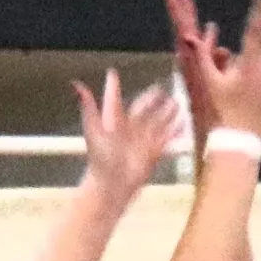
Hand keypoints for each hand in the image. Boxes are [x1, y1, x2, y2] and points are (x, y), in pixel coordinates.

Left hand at [74, 67, 182, 203]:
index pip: (113, 100)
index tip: (112, 74)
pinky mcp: (152, 153)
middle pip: (142, 110)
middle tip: (161, 89)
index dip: (112, 88)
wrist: (112, 186)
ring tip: (177, 103)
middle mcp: (129, 130)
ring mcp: (142, 141)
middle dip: (151, 100)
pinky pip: (166, 140)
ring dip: (166, 114)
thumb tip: (76, 84)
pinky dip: (175, 132)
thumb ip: (88, 107)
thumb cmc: (101, 158)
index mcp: (113, 122)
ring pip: (156, 123)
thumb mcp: (94, 130)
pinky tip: (184, 125)